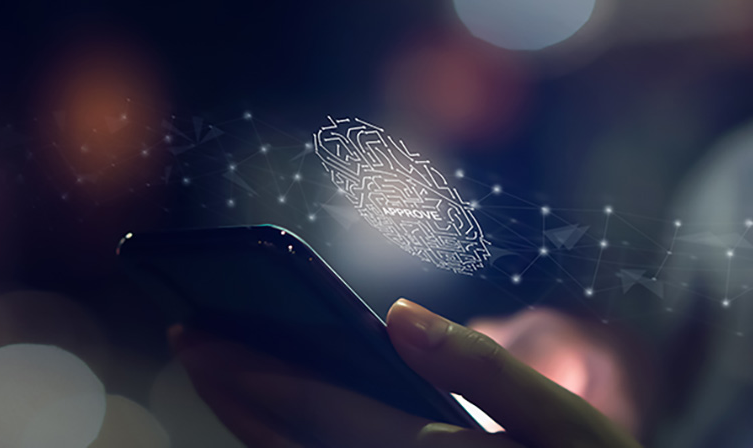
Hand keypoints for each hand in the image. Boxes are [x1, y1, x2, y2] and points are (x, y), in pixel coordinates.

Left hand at [171, 299, 643, 447]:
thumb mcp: (562, 423)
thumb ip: (485, 368)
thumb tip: (402, 318)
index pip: (325, 409)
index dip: (256, 370)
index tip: (200, 332)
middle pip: (296, 447)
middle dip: (236, 394)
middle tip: (190, 341)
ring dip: (254, 426)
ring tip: (222, 378)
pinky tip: (279, 425)